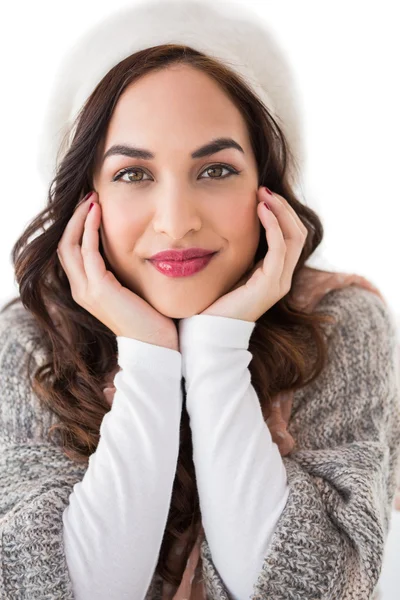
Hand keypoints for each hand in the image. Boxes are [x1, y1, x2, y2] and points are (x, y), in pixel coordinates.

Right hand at [56, 191, 178, 349]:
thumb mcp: (132, 288)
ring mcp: (87, 291)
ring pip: (69, 245)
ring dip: (79, 218)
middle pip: (63, 245)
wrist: (158, 345)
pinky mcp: (99, 290)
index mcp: (87, 290)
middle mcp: (81, 290)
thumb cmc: (151, 317)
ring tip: (92, 198)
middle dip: (73, 218)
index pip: (71, 252)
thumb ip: (123, 270)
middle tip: (89, 195)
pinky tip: (99, 213)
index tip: (92, 205)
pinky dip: (89, 229)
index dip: (76, 227)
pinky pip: (87, 252)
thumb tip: (132, 246)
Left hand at [200, 186, 307, 321]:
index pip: (292, 236)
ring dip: (280, 211)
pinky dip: (273, 226)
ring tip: (263, 195)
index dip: (282, 213)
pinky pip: (279, 248)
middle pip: (299, 233)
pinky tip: (260, 211)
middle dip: (284, 208)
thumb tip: (235, 225)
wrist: (209, 330)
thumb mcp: (231, 270)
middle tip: (264, 189)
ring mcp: (279, 281)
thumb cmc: (215, 301)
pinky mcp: (270, 284)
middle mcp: (283, 277)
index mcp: (275, 273)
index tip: (262, 195)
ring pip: (295, 237)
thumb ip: (241, 253)